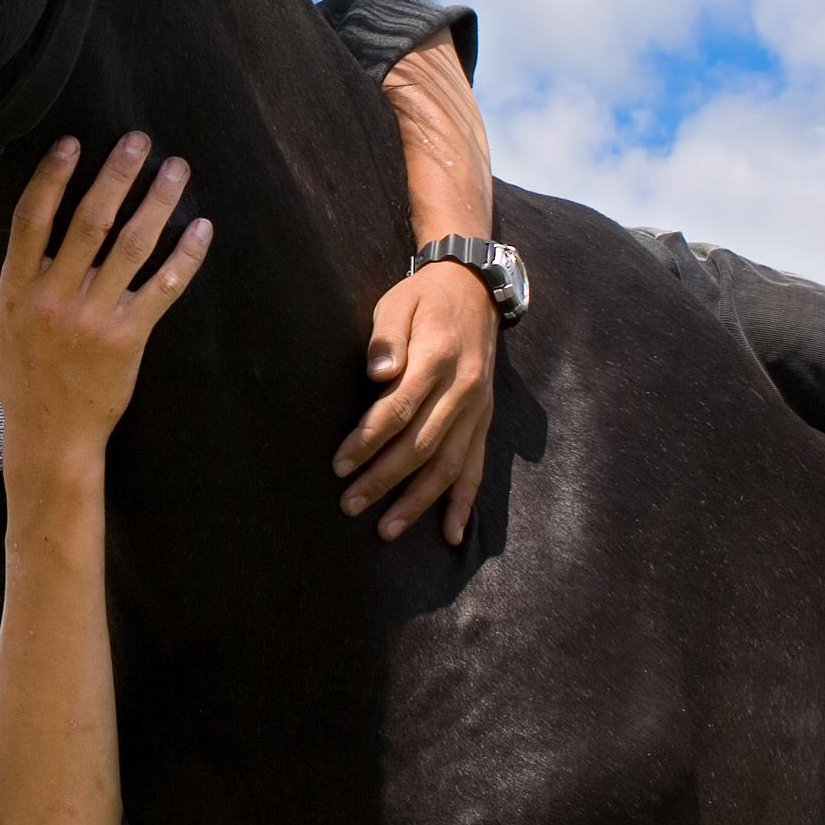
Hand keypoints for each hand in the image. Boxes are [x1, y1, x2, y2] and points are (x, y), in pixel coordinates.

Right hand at [0, 133, 212, 474]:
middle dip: (117, 175)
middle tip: (139, 140)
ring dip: (157, 204)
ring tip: (176, 170)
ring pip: (131, 249)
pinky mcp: (129, 338)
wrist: (50, 434)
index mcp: (18, 288)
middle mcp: (55, 298)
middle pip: (90, 223)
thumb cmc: (15, 373)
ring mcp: (94, 318)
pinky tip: (202, 227)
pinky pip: (162, 290)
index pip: (33, 219)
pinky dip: (185, 258)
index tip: (73, 143)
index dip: (52, 178)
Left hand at [331, 258, 497, 545]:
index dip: (368, 440)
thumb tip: (379, 372)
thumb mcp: (397, 302)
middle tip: (349, 504)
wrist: (475, 291)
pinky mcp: (485, 421)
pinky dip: (465, 503)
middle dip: (383, 479)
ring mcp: (478, 410)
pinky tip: (451, 534)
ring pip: (449, 466)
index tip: (339, 464)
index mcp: (437, 359)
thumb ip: (386, 337)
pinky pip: (477, 468)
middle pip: (421, 446)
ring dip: (417, 502)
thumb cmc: (423, 300)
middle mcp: (463, 391)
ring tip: (386, 530)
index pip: (398, 410)